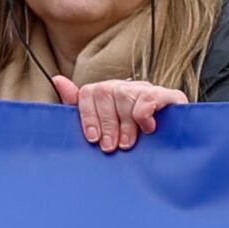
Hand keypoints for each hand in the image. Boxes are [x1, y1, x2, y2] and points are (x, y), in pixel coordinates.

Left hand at [68, 76, 182, 153]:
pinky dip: (144, 114)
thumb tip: (57, 79)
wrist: (171, 148)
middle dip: (106, 124)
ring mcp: (147, 90)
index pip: (89, 92)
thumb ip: (78, 106)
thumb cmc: (130, 141)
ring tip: (127, 144)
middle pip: (106, 92)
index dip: (88, 116)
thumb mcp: (102, 129)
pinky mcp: (169, 96)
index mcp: (107, 94)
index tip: (92, 139)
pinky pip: (149, 96)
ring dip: (125, 123)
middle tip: (110, 147)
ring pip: (125, 94)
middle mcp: (125, 87)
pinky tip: (148, 129)